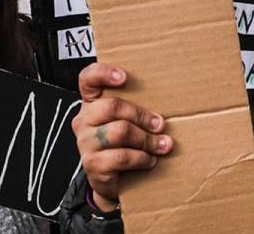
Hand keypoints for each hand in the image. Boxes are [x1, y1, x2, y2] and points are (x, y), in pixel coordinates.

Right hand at [72, 63, 173, 210]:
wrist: (115, 181)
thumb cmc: (125, 142)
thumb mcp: (129, 119)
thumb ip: (138, 105)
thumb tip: (169, 101)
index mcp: (92, 101)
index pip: (88, 78)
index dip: (104, 73)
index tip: (125, 77)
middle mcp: (84, 119)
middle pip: (112, 106)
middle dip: (142, 115)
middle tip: (161, 124)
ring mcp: (85, 143)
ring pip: (119, 132)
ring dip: (147, 139)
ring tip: (162, 144)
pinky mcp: (92, 165)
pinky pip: (121, 157)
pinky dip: (141, 158)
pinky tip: (150, 160)